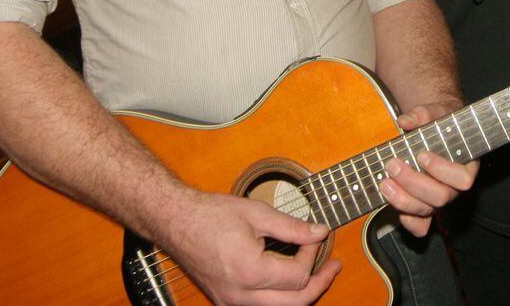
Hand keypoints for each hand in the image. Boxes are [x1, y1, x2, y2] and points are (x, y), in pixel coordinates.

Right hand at [159, 190, 339, 304]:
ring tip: (318, 275)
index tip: (315, 235)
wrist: (176, 221)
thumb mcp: (257, 214)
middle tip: (333, 266)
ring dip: (302, 294)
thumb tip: (320, 232)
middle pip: (295, 303)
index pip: (298, 276)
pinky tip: (289, 280)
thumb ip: (292, 227)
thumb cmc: (210, 214)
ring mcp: (231, 302)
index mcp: (250, 272)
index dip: (313, 255)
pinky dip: (281, 297)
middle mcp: (240, 295)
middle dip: (319, 284)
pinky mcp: (226, 300)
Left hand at [380, 102, 478, 236]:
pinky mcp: (423, 207)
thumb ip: (423, 114)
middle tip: (392, 164)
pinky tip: (391, 204)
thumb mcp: (435, 112)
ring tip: (384, 182)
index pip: (462, 179)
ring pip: (426, 211)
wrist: (432, 128)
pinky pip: (419, 226)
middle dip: (414, 183)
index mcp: (466, 166)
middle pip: (441, 197)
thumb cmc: (439, 122)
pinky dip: (406, 220)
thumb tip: (405, 120)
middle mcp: (454, 188)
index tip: (421, 155)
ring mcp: (438, 200)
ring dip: (402, 199)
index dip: (442, 170)